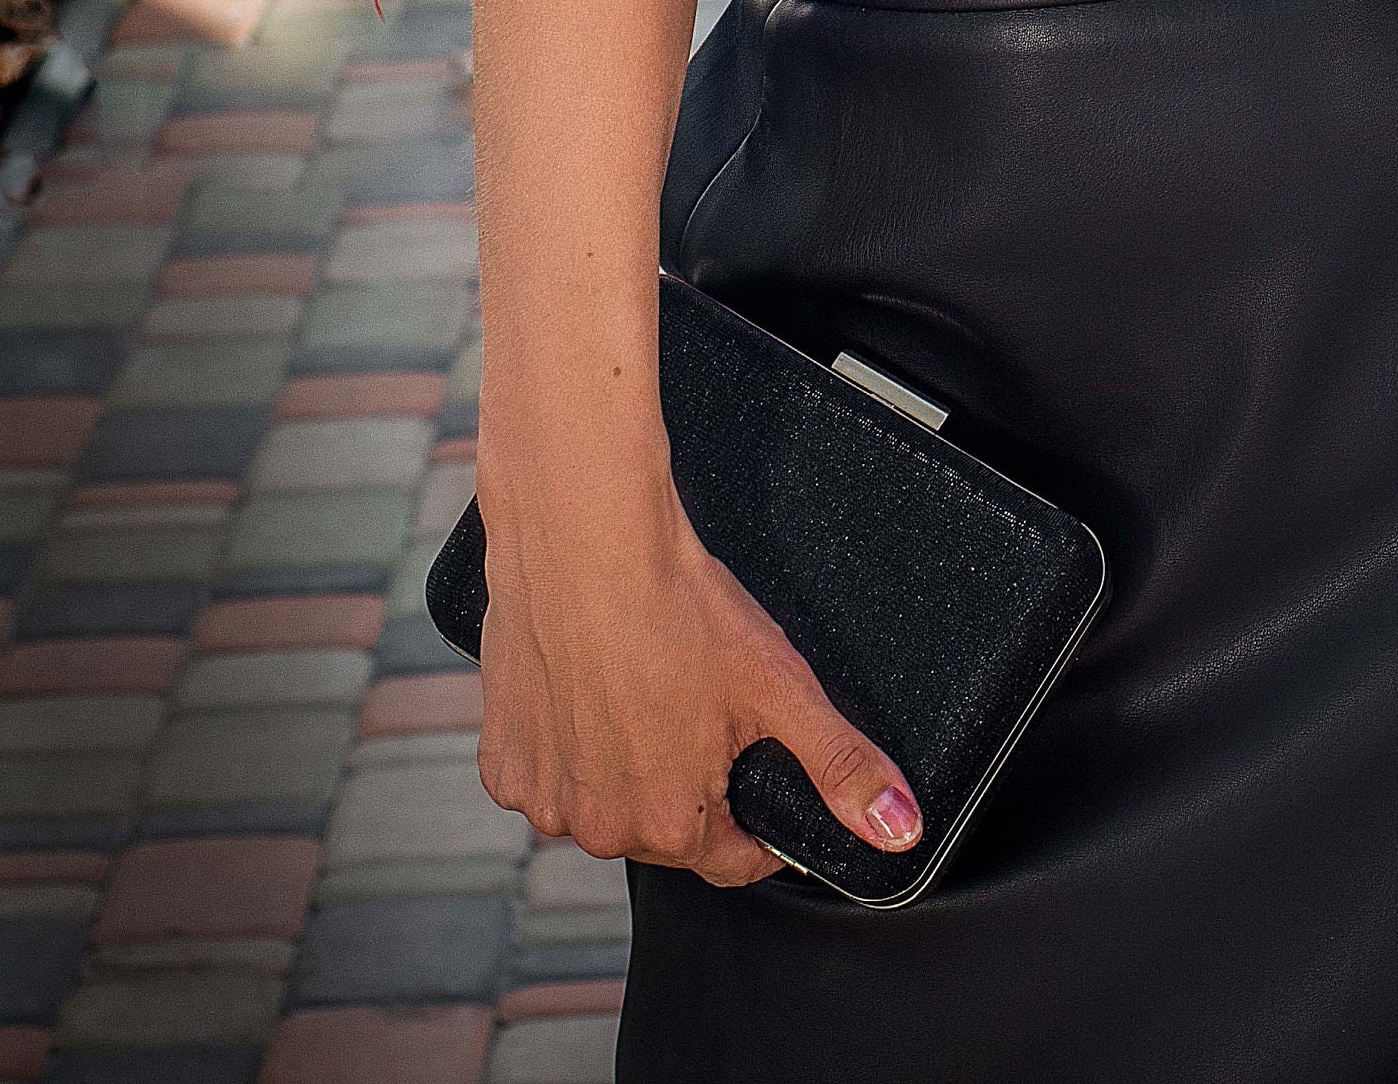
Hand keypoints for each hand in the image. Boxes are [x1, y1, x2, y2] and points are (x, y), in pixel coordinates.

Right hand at [474, 468, 921, 884]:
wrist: (585, 539)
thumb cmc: (678, 606)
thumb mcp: (779, 686)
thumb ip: (840, 766)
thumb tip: (896, 829)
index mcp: (665, 826)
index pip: (732, 857)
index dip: (758, 819)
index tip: (760, 770)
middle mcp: (593, 828)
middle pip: (665, 827)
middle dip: (691, 780)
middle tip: (702, 704)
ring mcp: (540, 795)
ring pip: (605, 796)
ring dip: (628, 761)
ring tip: (648, 686)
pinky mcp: (500, 758)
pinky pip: (552, 768)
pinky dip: (572, 740)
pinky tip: (594, 686)